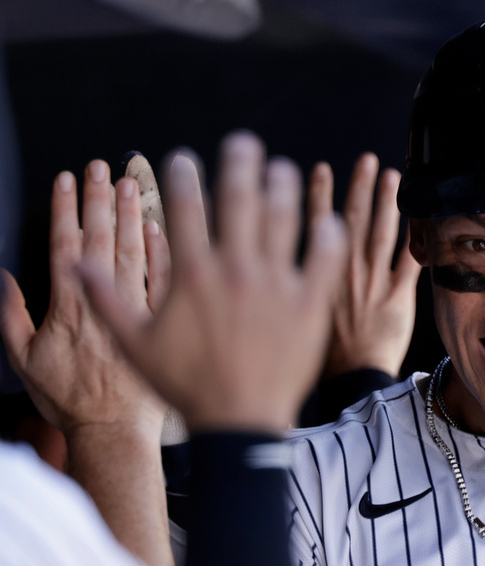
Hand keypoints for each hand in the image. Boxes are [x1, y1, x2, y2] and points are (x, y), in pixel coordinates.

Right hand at [1, 161, 166, 438]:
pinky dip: (164, 249)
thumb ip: (11, 315)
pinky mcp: (170, 321)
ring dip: (133, 214)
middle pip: (104, 239)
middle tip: (101, 167)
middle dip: (100, 199)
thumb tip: (2, 277)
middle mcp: (108, 303)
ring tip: (130, 183)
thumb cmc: (73, 401)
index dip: (65, 209)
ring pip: (138, 251)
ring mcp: (143, 310)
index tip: (67, 178)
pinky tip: (160, 225)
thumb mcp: (26, 361)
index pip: (67, 245)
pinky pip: (169, 276)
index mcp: (71, 307)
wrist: (117, 431)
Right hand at [77, 132, 345, 431]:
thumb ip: (106, 299)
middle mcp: (236, 269)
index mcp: (193, 273)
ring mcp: (276, 284)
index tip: (182, 158)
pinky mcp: (309, 303)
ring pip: (284, 219)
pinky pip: (324, 258)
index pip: (185, 207)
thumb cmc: (185, 386)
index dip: (181, 175)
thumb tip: (76, 263)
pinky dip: (327, 235)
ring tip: (283, 170)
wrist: (239, 422)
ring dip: (284, 187)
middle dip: (240, 162)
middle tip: (243, 143)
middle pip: (239, 198)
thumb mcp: (134, 345)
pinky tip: (327, 220)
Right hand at [309, 153, 419, 378]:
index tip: (322, 170)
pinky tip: (420, 215)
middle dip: (359, 187)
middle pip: (354, 220)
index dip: (318, 195)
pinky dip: (415, 237)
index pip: (316, 224)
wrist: (349, 380)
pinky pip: (409, 261)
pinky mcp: (399, 297)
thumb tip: (261, 256)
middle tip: (366, 160)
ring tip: (393, 176)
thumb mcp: (293, 312)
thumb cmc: (319, 354)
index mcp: (318, 274)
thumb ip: (288, 280)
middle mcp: (347, 273)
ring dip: (388, 202)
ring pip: (383, 234)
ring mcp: (374, 283)